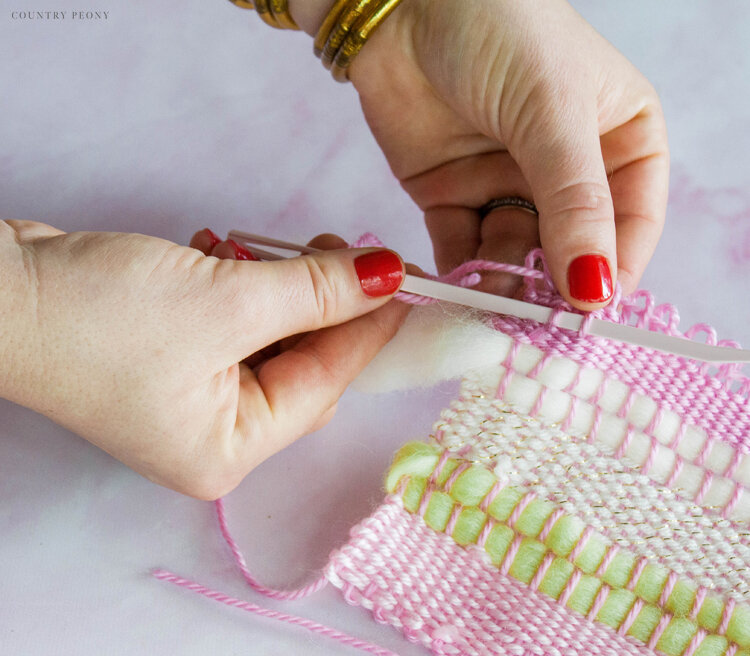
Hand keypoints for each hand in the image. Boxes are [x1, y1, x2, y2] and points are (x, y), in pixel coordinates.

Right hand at [0, 222, 406, 497]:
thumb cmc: (102, 316)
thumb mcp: (226, 301)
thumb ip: (315, 291)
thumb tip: (387, 275)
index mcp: (230, 449)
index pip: (326, 383)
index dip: (371, 328)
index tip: (410, 280)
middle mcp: (216, 435)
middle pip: (303, 365)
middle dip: (325, 304)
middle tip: (341, 248)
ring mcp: (192, 399)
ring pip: (272, 339)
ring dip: (283, 289)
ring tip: (281, 245)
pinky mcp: (174, 360)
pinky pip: (236, 327)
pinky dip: (244, 288)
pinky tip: (229, 253)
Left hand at [330, 0, 668, 307]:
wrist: (400, 5)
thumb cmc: (497, 29)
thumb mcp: (552, 111)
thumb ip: (575, 200)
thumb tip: (597, 286)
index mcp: (618, 138)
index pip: (631, 220)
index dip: (614, 268)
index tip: (592, 309)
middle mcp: (565, 169)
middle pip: (569, 247)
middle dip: (553, 286)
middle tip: (535, 324)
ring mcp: (507, 184)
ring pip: (515, 255)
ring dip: (504, 285)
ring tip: (492, 308)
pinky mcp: (453, 196)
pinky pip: (463, 248)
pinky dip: (460, 273)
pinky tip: (459, 292)